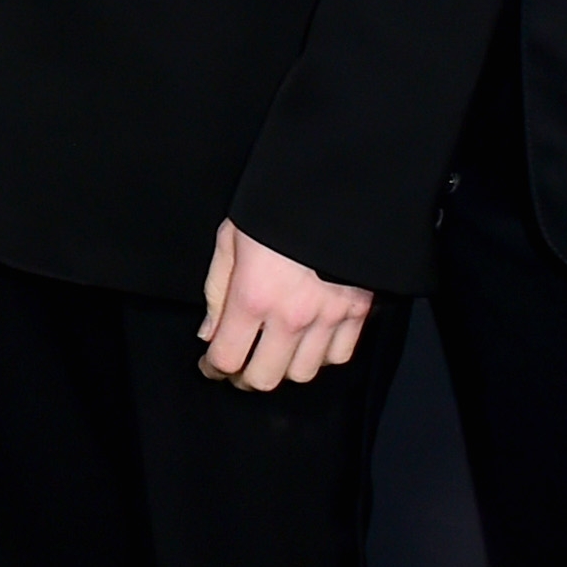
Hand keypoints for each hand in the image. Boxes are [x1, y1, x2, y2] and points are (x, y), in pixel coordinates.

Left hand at [197, 221, 375, 392]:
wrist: (336, 188)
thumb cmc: (275, 206)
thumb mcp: (231, 237)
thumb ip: (217, 291)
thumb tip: (209, 334)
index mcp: (253, 295)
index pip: (227, 359)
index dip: (213, 369)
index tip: (210, 366)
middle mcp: (291, 315)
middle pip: (264, 378)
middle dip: (245, 378)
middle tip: (239, 365)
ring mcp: (328, 316)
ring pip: (302, 373)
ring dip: (283, 368)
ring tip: (274, 352)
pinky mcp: (357, 311)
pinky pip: (338, 356)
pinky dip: (321, 356)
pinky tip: (309, 342)